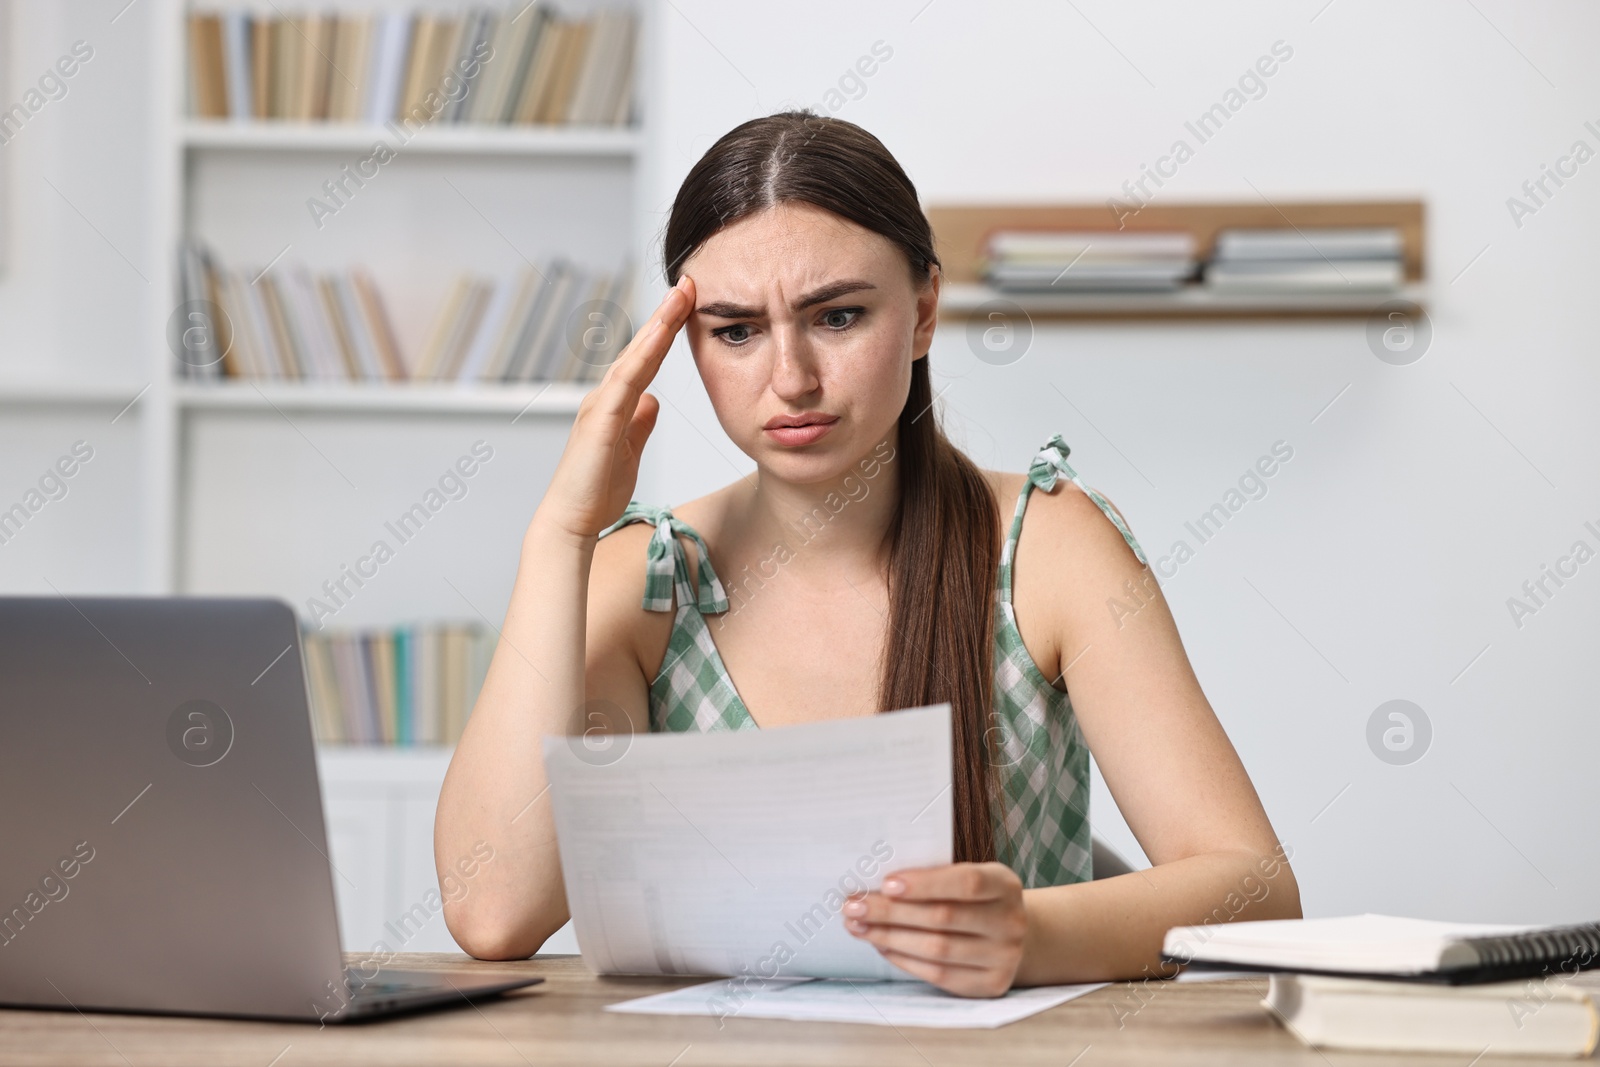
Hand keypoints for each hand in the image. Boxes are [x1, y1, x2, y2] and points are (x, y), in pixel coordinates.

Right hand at [534, 275, 696, 540]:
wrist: (570, 521)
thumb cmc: (595, 491)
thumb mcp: (629, 452)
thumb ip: (639, 424)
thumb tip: (653, 401)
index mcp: (615, 404)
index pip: (646, 360)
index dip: (666, 331)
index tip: (687, 304)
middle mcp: (605, 398)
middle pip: (641, 349)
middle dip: (665, 316)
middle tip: (688, 284)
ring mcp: (601, 406)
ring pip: (634, 357)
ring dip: (658, 326)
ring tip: (680, 296)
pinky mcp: (601, 420)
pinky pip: (627, 381)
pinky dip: (644, 355)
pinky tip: (660, 335)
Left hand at [844, 863, 1027, 996]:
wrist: (1010, 933)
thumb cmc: (977, 899)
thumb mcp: (968, 876)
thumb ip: (935, 878)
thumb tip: (878, 885)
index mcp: (1005, 885)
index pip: (966, 883)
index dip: (925, 884)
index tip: (886, 883)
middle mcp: (1010, 922)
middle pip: (943, 918)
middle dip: (891, 912)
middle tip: (854, 906)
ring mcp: (1003, 957)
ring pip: (937, 949)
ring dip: (890, 937)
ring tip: (859, 927)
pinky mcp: (989, 985)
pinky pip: (938, 974)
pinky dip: (904, 959)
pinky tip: (882, 946)